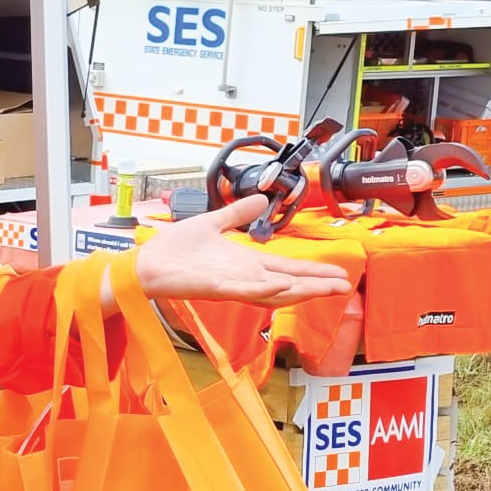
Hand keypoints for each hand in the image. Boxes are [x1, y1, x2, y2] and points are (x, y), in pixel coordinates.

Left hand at [131, 195, 353, 307]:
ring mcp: (231, 285)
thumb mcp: (212, 224)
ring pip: (275, 291)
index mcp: (245, 264)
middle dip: (317, 284)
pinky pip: (244, 291)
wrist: (145, 264)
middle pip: (289, 283)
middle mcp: (243, 277)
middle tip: (345, 285)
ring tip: (328, 289)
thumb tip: (259, 199)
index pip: (287, 269)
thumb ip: (237, 214)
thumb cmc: (174, 250)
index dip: (312, 272)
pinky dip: (264, 291)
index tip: (338, 273)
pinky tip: (282, 288)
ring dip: (301, 290)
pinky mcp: (215, 289)